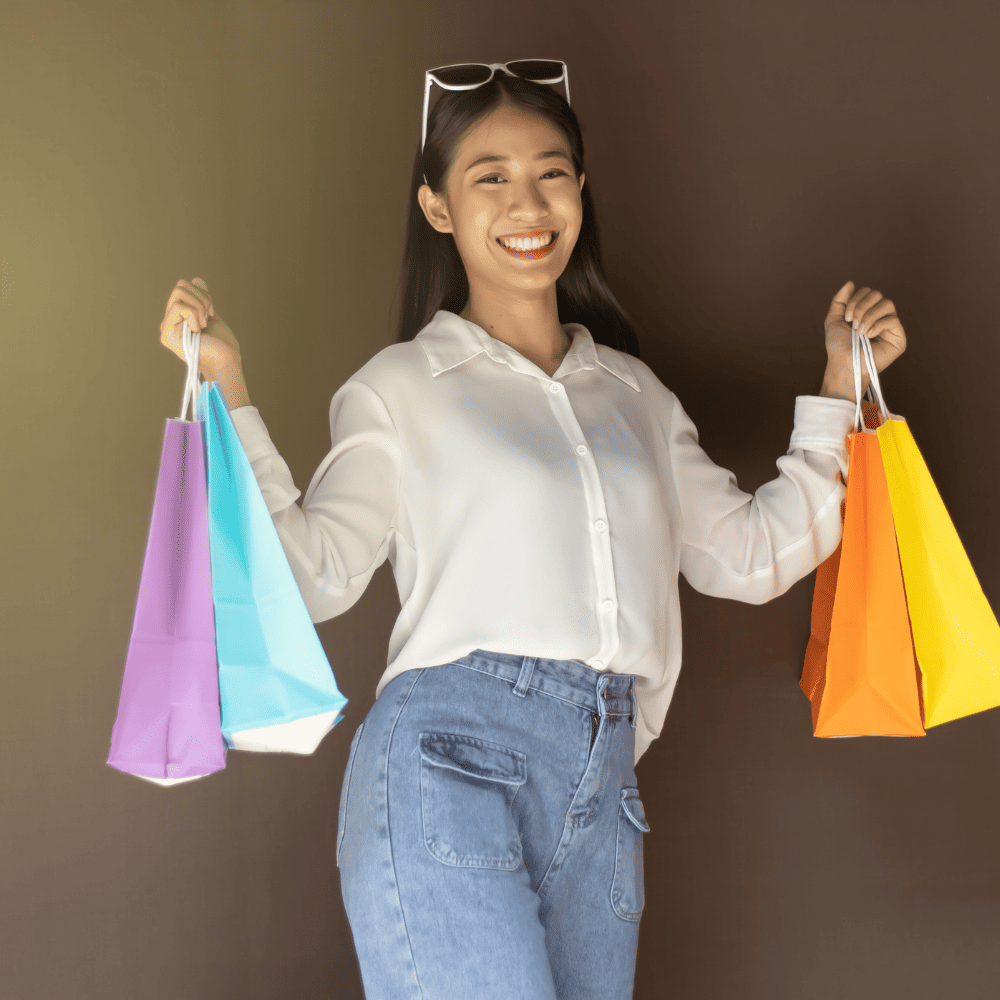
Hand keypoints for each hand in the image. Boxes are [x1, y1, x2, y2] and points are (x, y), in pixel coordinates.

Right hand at [159, 277, 242, 380]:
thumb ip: (202, 299)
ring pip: (179, 292)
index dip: (202, 294)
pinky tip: (199, 330)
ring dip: (199, 306)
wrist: (226, 361)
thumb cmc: (222, 344)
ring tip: (204, 324)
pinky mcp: (167, 335)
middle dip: (202, 298)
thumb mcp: (211, 314)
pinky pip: (179, 307)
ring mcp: (166, 328)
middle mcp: (169, 322)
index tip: (211, 313)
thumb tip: (196, 279)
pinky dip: (194, 315)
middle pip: (180, 286)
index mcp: (178, 317)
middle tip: (208, 317)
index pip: (183, 287)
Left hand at [823, 281, 906, 397]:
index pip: (868, 292)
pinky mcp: (898, 337)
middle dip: (861, 307)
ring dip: (868, 315)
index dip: (856, 300)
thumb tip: (850, 282)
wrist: (843, 363)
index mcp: (867, 311)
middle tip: (853, 324)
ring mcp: (891, 327)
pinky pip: (892, 320)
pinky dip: (877, 325)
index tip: (846, 318)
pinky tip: (868, 336)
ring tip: (860, 331)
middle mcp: (880, 316)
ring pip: (887, 304)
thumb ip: (839, 300)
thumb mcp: (833, 319)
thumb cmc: (838, 346)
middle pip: (878, 295)